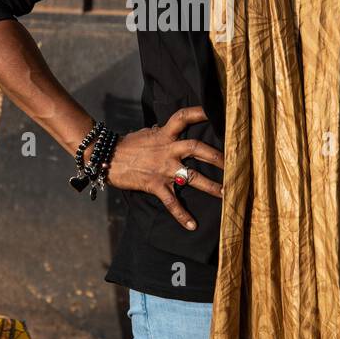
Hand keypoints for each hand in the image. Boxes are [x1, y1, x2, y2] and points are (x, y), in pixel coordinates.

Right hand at [103, 106, 223, 229]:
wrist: (106, 158)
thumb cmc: (127, 145)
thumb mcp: (146, 133)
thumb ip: (162, 132)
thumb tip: (171, 127)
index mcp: (164, 135)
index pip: (183, 118)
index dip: (199, 113)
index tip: (215, 112)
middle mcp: (167, 150)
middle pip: (196, 148)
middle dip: (216, 156)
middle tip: (233, 163)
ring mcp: (162, 168)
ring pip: (191, 177)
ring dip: (210, 186)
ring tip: (226, 194)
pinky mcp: (155, 185)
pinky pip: (171, 202)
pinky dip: (182, 215)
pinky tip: (192, 225)